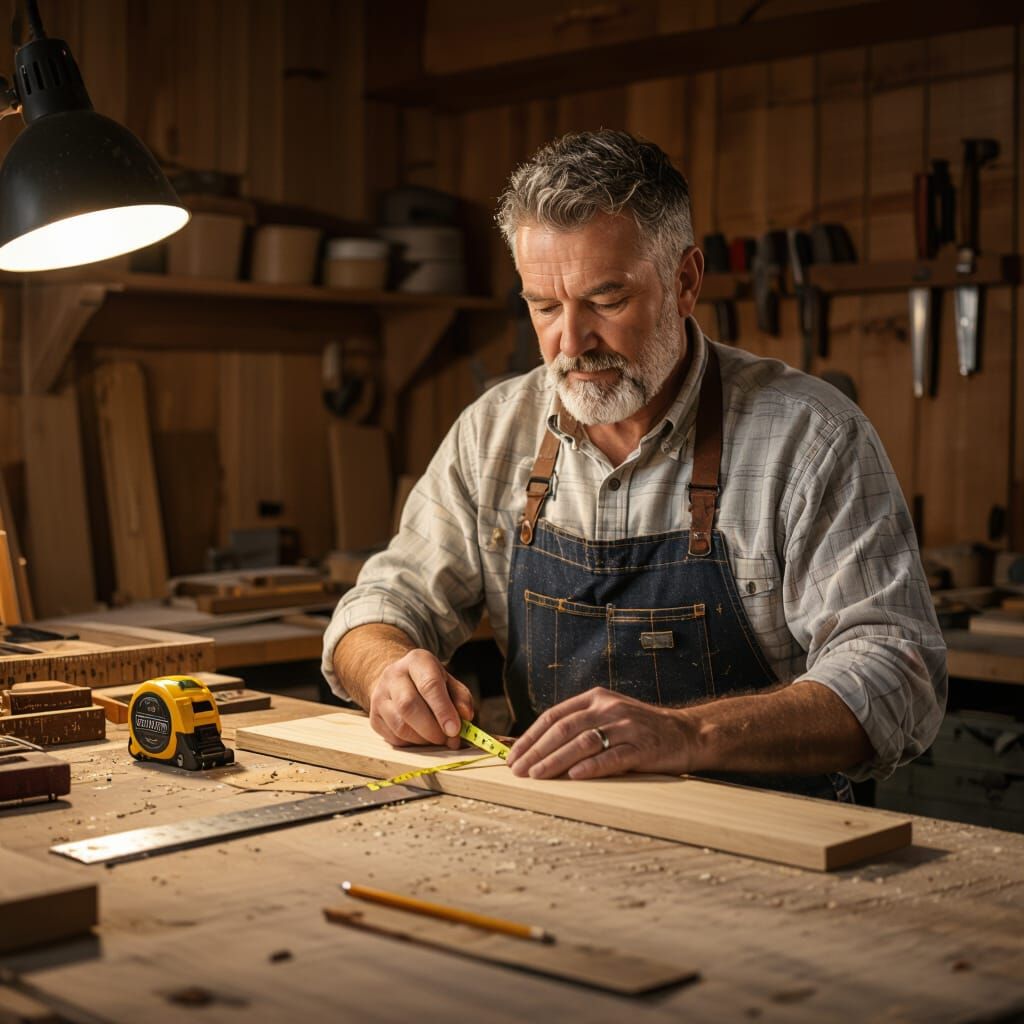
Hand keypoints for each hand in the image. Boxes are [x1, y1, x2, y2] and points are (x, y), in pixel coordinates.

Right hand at [368, 649, 474, 749]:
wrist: (398, 680)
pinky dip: (412, 744)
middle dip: (432, 729)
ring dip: (423, 740)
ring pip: (400, 726)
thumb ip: (461, 698)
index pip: (429, 685)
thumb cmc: (429, 682)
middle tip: (448, 739)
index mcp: (417, 661)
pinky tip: (422, 737)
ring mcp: (379, 696)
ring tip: (437, 738)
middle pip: (409, 706)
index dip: (443, 710)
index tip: (454, 729)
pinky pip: (394, 738)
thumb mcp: (449, 682)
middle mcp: (394, 675)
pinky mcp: (374, 717)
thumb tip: (466, 716)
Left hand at [506, 687, 693, 779]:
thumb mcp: (608, 716)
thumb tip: (537, 747)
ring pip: (582, 743)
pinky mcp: (642, 747)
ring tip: (536, 776)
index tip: (512, 755)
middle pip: (564, 729)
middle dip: (536, 751)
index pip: (554, 716)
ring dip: (555, 761)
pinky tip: (574, 777)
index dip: (530, 736)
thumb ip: (578, 725)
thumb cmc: (639, 729)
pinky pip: (612, 757)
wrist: (685, 733)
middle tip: (517, 770)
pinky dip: (590, 767)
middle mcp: (609, 708)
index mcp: (595, 698)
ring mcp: (626, 727)